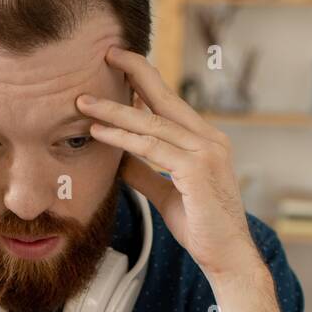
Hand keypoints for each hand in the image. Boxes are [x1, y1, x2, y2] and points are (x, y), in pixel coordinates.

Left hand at [76, 46, 260, 281]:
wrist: (227, 257)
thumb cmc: (202, 228)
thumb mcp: (168, 194)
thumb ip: (147, 173)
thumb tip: (121, 158)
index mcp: (206, 141)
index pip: (170, 103)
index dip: (144, 81)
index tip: (119, 65)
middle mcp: (209, 139)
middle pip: (164, 98)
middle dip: (133, 73)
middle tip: (105, 54)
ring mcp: (206, 153)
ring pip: (151, 123)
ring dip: (114, 110)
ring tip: (83, 101)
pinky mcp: (196, 170)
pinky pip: (151, 148)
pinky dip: (122, 138)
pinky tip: (99, 132)